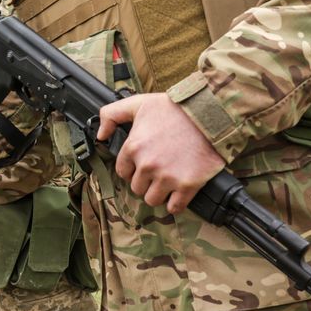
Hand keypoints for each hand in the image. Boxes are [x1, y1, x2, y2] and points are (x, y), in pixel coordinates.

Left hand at [96, 93, 224, 213]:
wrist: (210, 114)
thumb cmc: (174, 108)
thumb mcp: (138, 103)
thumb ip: (112, 115)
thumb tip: (100, 134)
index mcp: (133, 148)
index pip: (122, 172)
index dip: (132, 168)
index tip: (143, 163)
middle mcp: (147, 165)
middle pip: (137, 188)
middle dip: (145, 181)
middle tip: (158, 170)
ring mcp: (167, 177)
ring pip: (152, 200)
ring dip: (158, 194)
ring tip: (167, 181)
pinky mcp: (187, 186)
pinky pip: (174, 208)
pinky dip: (175, 203)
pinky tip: (178, 193)